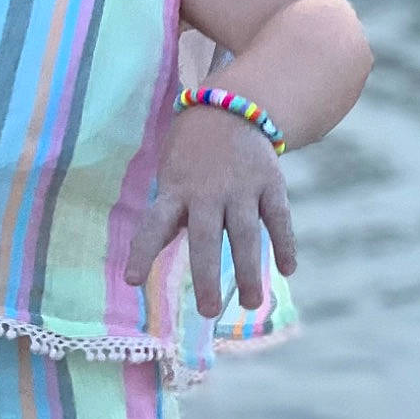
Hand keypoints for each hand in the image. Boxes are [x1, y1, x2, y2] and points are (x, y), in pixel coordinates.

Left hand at [124, 109, 296, 319]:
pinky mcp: (270, 183)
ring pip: (245, 234)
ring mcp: (241, 187)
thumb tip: (154, 253)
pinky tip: (287, 270)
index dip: (143, 252)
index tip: (132, 280)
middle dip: (206, 276)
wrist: (230, 107)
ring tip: (251, 303)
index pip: (154, 225)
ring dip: (248, 270)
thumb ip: (169, 213)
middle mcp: (207, 192)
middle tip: (208, 311)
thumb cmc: (191, 155)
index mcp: (175, 191)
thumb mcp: (171, 176)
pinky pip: (278, 217)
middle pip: (206, 238)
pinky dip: (285, 243)